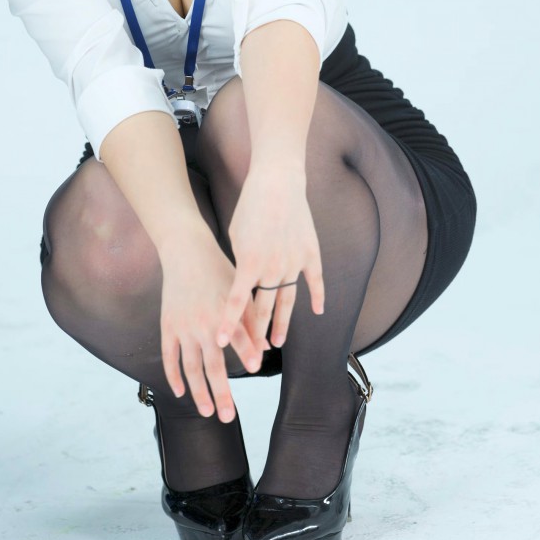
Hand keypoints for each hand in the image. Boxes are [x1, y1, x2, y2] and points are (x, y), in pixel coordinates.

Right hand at [159, 226, 267, 422]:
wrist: (185, 252)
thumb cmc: (218, 270)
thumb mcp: (239, 290)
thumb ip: (251, 319)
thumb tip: (266, 348)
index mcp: (223, 312)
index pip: (238, 336)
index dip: (247, 351)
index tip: (256, 367)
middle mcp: (203, 323)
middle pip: (213, 365)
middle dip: (221, 392)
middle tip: (229, 417)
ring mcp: (183, 327)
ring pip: (191, 367)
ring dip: (199, 392)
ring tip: (207, 411)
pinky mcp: (168, 326)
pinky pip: (170, 356)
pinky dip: (173, 375)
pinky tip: (180, 392)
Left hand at [215, 166, 324, 351]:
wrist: (278, 182)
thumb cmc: (251, 206)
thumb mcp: (236, 236)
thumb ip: (241, 263)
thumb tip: (242, 283)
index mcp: (249, 264)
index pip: (236, 303)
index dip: (229, 324)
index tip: (222, 344)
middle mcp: (273, 268)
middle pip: (264, 309)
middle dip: (257, 334)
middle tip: (253, 357)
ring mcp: (294, 262)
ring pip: (288, 301)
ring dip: (282, 323)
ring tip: (277, 342)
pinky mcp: (310, 253)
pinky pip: (315, 281)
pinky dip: (318, 297)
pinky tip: (317, 311)